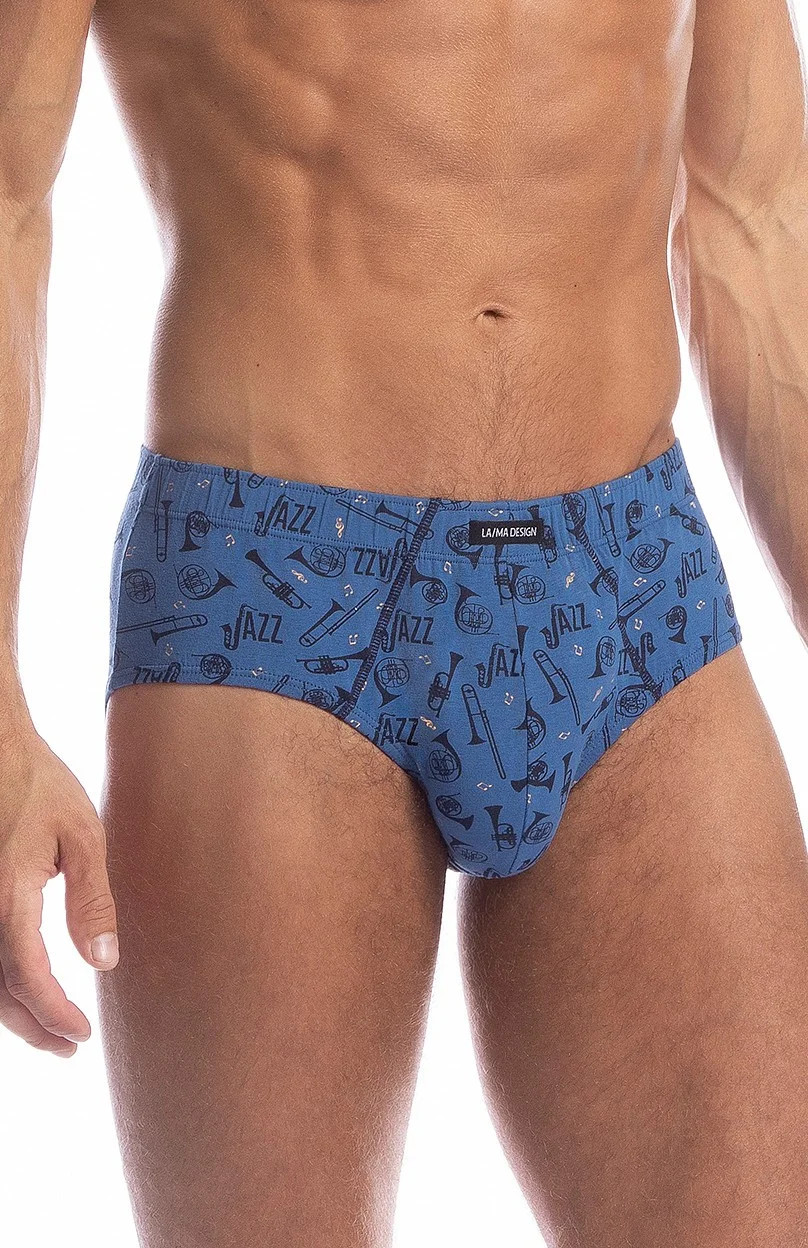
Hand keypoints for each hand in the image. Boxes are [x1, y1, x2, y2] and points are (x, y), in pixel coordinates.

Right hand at [0, 724, 118, 1056]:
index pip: (28, 976)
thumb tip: (104, 961)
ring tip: (50, 1031)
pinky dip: (1, 983)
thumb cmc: (42, 786)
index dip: (54, 1014)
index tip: (81, 1036)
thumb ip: (92, 900)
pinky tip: (24, 990)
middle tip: (68, 1048)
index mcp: (10, 895)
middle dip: (33, 1027)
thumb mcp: (83, 836)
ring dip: (13, 1012)